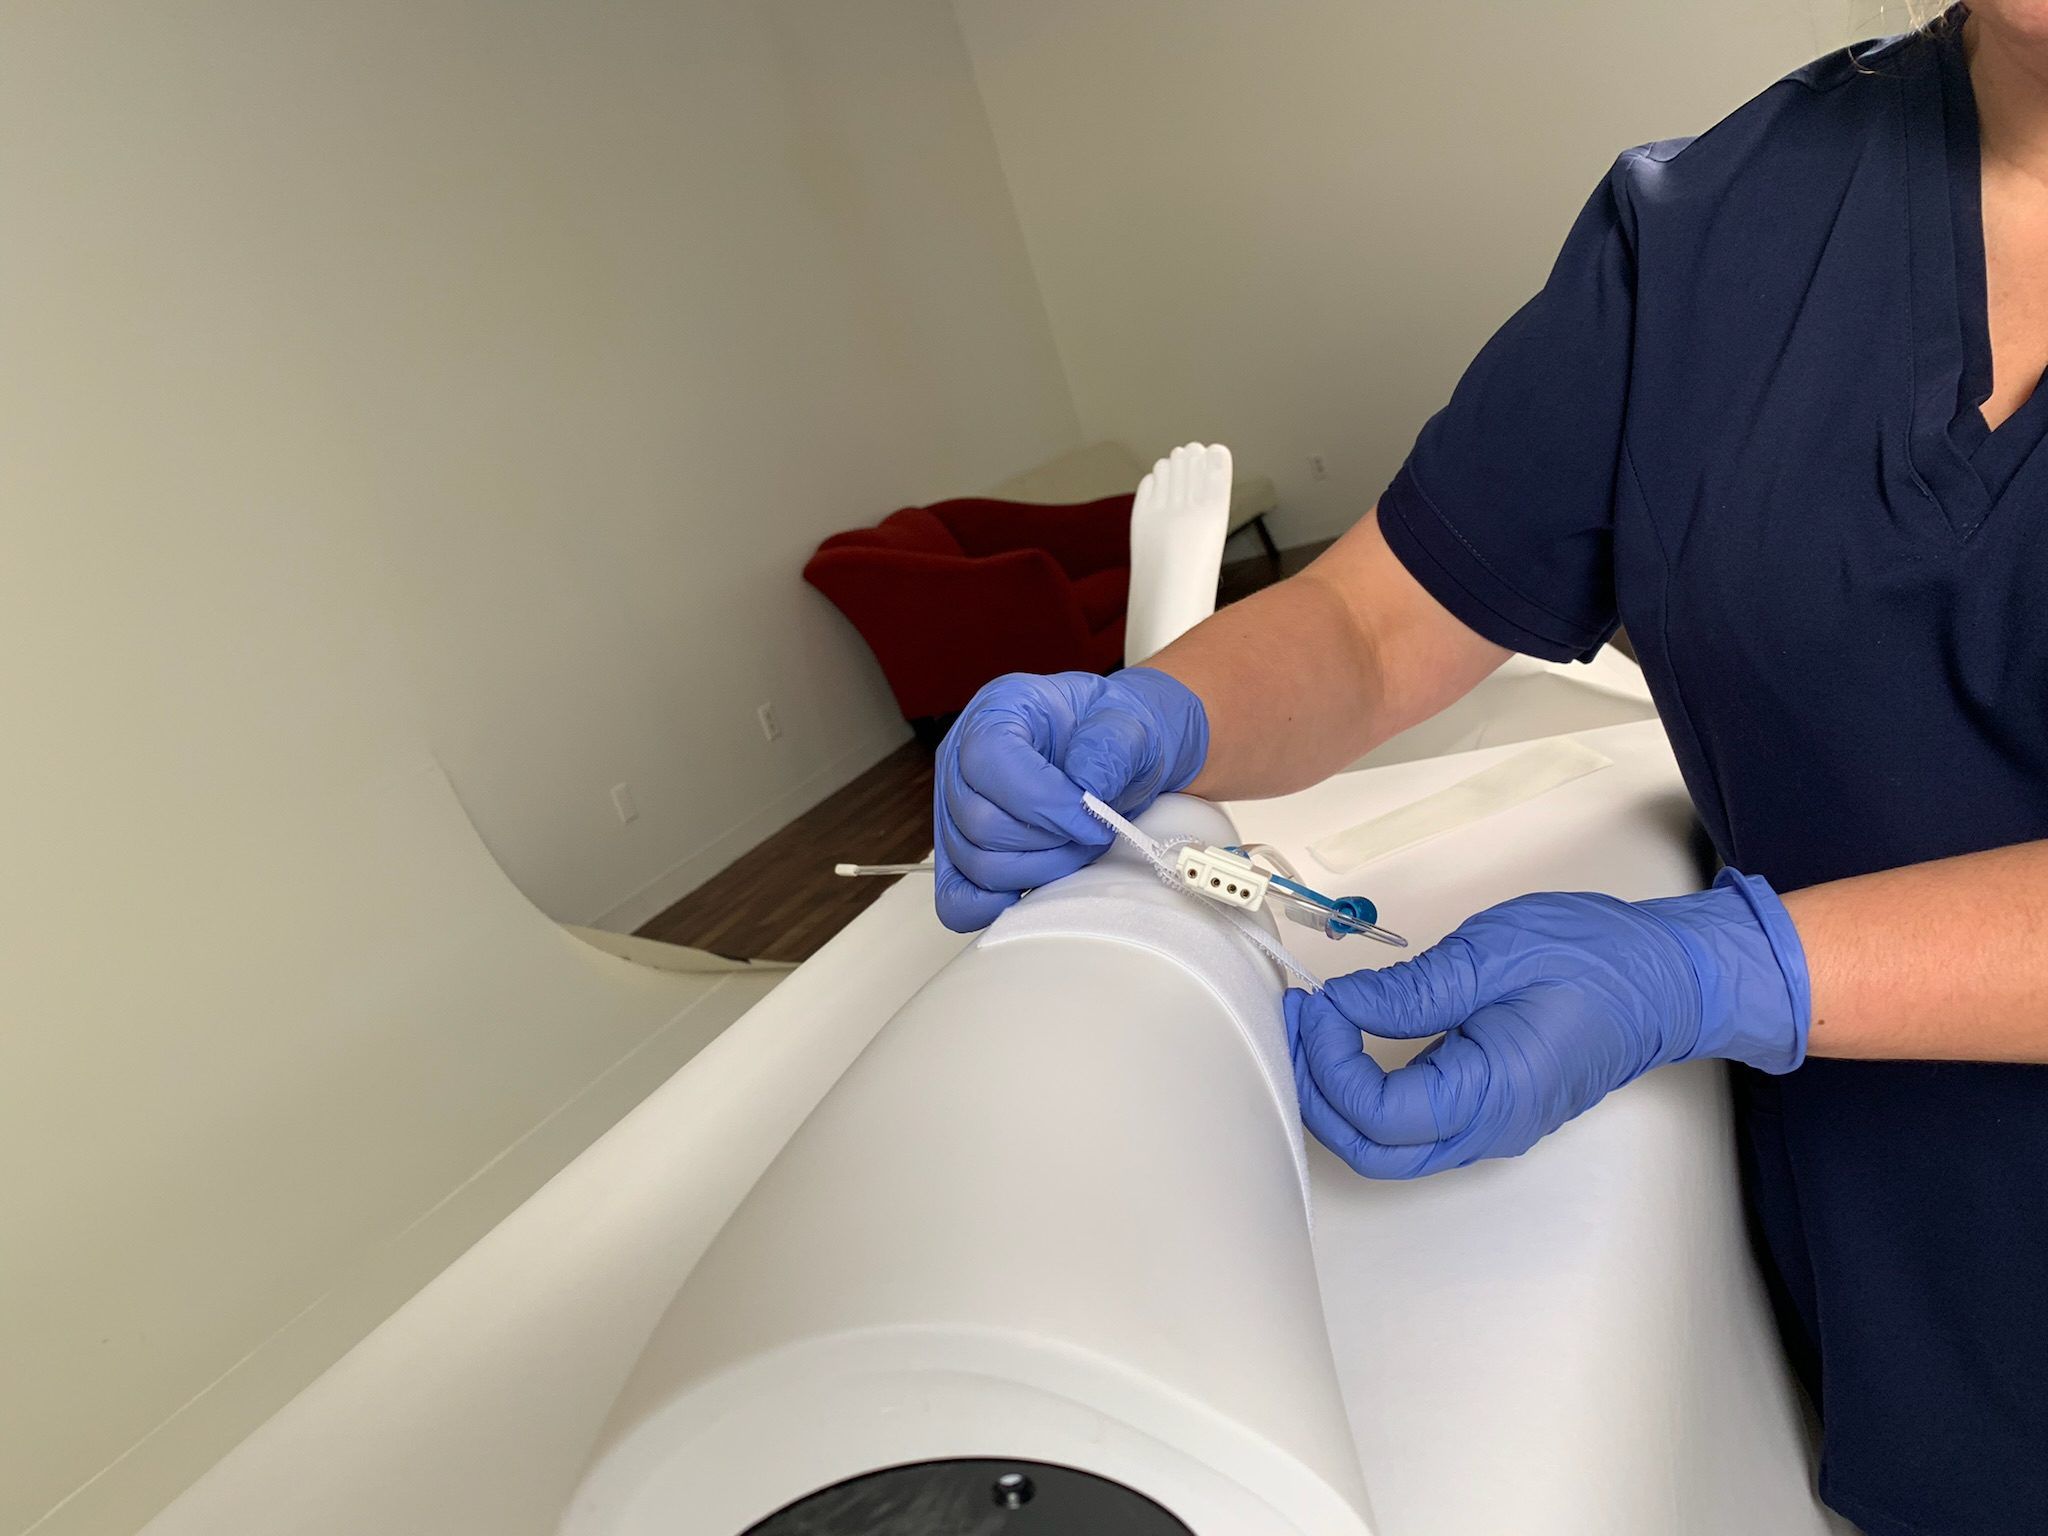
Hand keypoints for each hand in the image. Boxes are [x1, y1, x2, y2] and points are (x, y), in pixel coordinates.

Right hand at [933, 668, 1208, 931]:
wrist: (1114, 755)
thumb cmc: (1112, 735)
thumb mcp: (1128, 722)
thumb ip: (1111, 746)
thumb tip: (1088, 788)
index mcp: (997, 711)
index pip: (990, 761)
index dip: (1041, 801)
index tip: (1092, 822)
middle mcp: (960, 758)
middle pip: (980, 821)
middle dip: (1049, 841)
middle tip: (1094, 834)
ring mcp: (954, 808)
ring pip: (975, 862)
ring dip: (1037, 870)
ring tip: (1077, 849)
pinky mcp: (960, 852)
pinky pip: (954, 896)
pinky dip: (990, 906)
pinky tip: (1030, 895)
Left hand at [1287, 871, 1809, 1177]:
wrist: (1667, 978)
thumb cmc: (1598, 961)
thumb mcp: (1493, 956)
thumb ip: (1411, 991)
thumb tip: (1341, 1006)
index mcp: (1492, 1094)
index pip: (1377, 1114)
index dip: (1327, 1062)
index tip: (1314, 1004)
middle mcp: (1488, 1127)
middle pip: (1372, 1148)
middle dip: (1318, 1090)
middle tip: (1296, 1022)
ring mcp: (1490, 1124)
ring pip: (1389, 1143)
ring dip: (1338, 1093)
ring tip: (1314, 1027)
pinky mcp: (1489, 1107)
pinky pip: (1414, 1122)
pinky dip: (1368, 1089)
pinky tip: (1350, 1039)